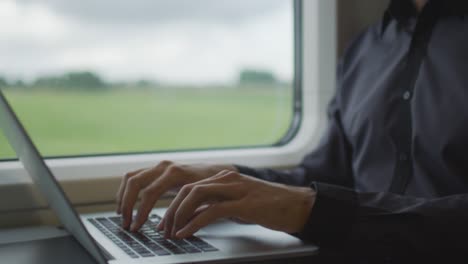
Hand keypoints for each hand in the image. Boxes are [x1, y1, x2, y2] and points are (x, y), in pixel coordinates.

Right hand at [116, 161, 236, 230]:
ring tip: (122, 215)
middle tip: (126, 224)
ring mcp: (158, 166)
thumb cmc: (210, 186)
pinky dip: (126, 190)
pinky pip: (134, 176)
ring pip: (130, 177)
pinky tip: (126, 204)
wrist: (216, 171)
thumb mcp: (199, 199)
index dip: (140, 212)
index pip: (149, 193)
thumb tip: (163, 229)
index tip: (136, 227)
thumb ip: (182, 211)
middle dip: (127, 205)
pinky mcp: (155, 169)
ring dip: (122, 197)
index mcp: (175, 173)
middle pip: (135, 183)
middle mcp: (164, 166)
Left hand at [159, 170, 315, 238]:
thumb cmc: (269, 206)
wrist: (298, 206)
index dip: (173, 204)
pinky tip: (186, 233)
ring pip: (196, 195)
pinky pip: (212, 211)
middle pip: (187, 189)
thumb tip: (194, 217)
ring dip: (179, 215)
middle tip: (163, 229)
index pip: (189, 186)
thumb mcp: (237, 204)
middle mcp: (227, 179)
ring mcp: (236, 189)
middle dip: (171, 210)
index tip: (164, 221)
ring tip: (172, 233)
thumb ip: (216, 205)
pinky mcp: (244, 203)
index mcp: (224, 177)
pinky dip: (194, 222)